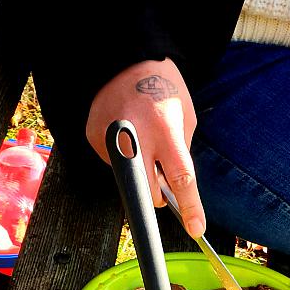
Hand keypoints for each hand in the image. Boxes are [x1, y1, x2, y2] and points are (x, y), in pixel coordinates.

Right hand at [86, 58, 205, 236]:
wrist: (123, 61)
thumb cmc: (162, 87)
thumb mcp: (184, 117)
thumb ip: (180, 153)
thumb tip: (174, 188)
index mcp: (164, 130)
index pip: (180, 179)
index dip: (190, 207)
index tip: (196, 228)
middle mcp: (134, 137)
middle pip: (149, 193)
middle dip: (159, 195)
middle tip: (161, 174)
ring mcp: (110, 140)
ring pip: (129, 181)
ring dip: (140, 173)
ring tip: (142, 141)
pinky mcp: (94, 139)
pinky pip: (113, 165)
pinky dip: (123, 159)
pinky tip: (126, 135)